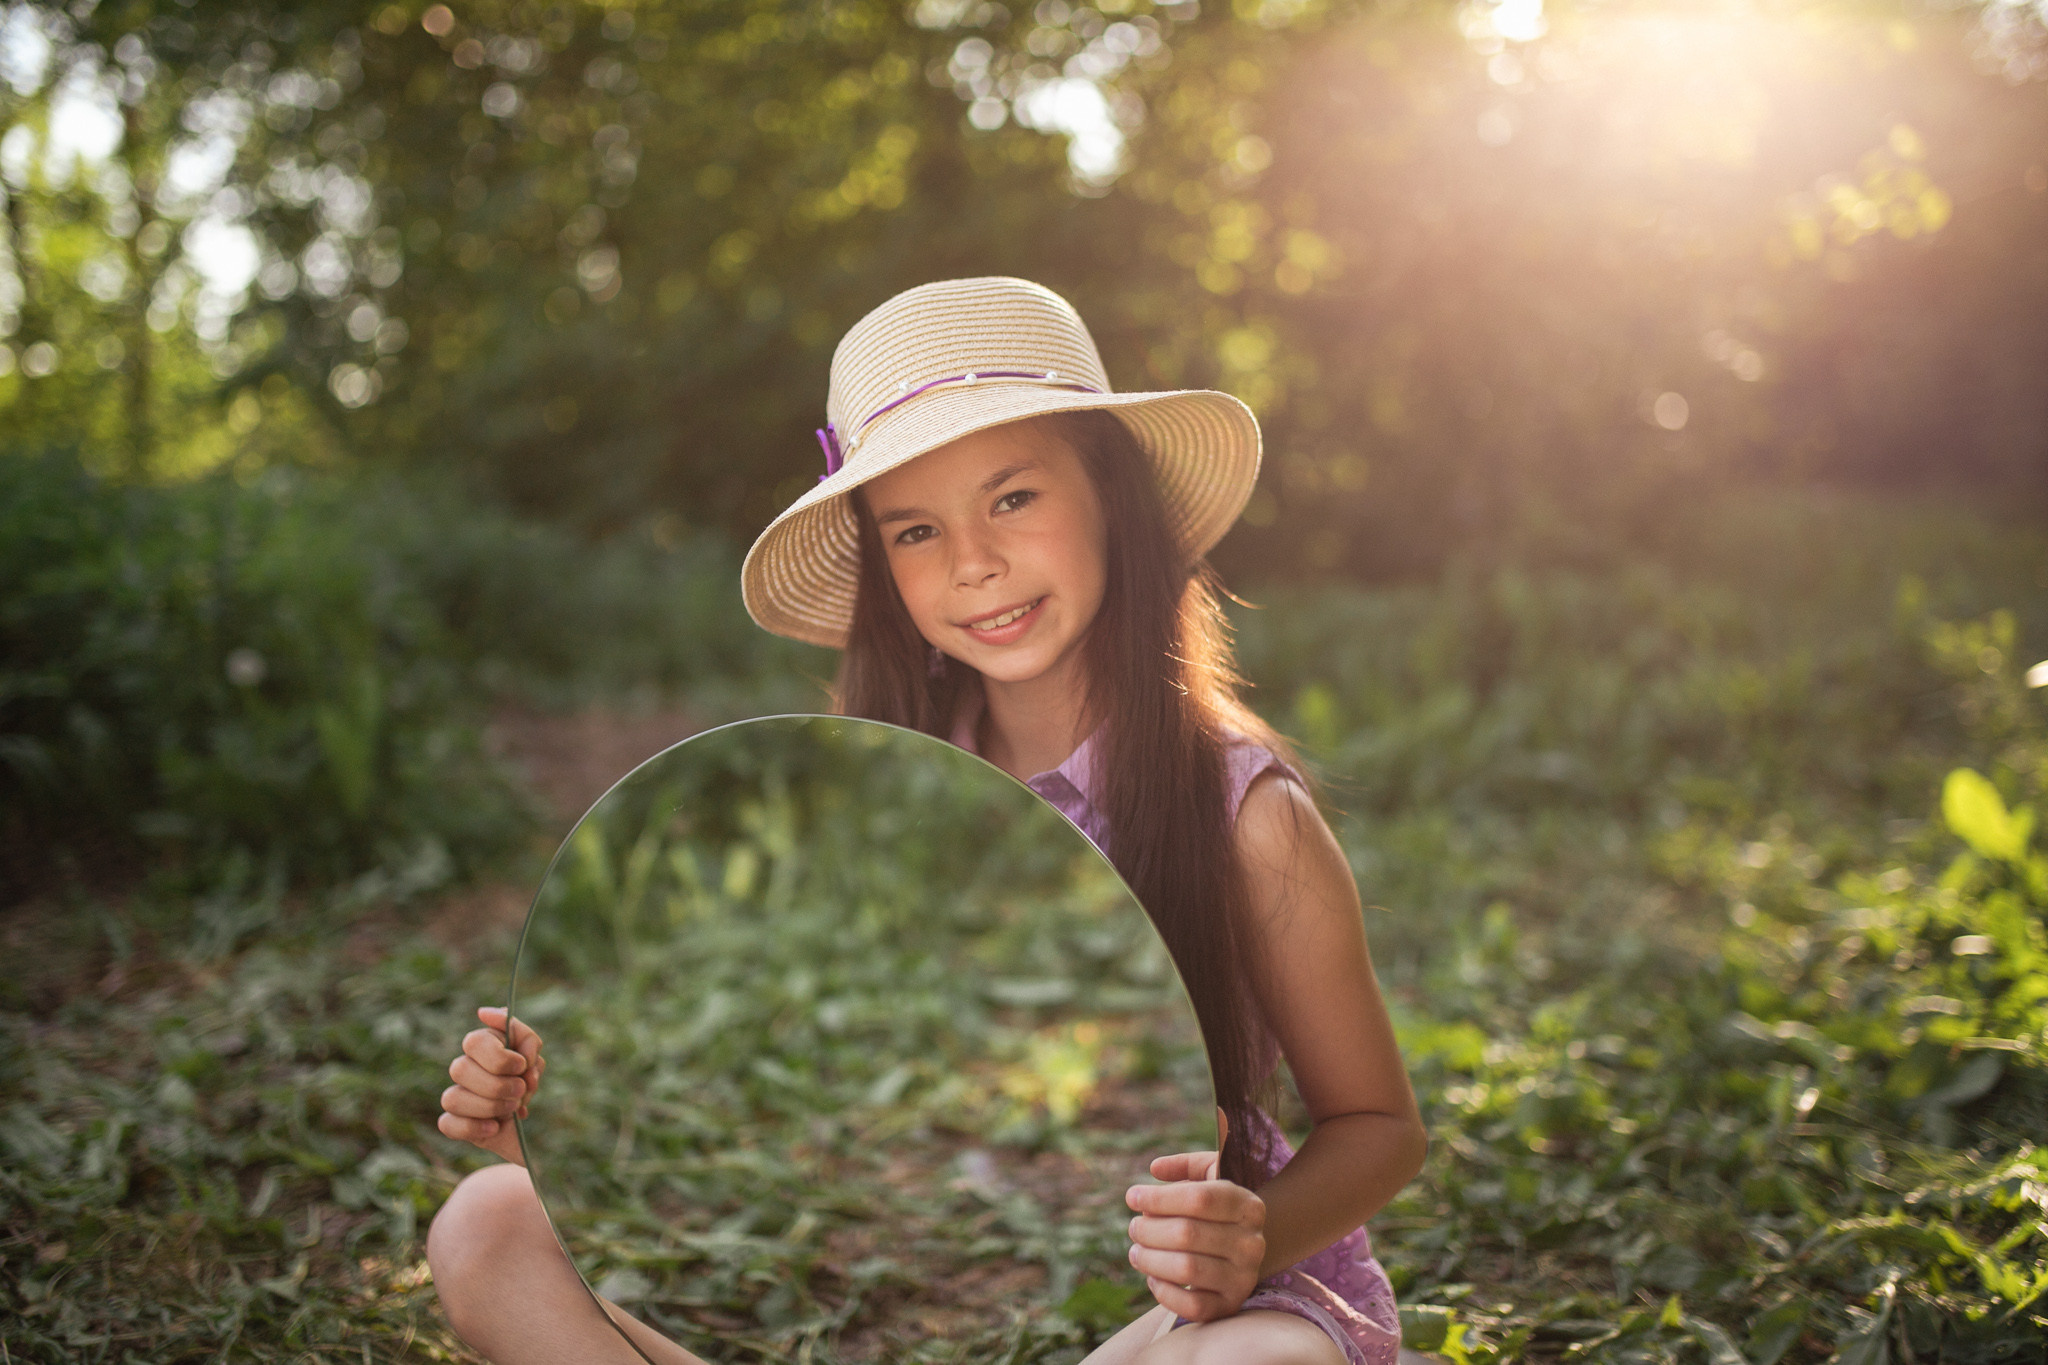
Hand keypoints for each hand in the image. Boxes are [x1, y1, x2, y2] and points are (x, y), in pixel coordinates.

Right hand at [437, 1006, 543, 1165]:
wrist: (529, 1120)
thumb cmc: (527, 1081)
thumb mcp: (534, 1056)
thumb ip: (521, 1036)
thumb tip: (484, 1013)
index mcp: (480, 1046)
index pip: (474, 1042)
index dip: (499, 1057)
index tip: (521, 1065)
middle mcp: (463, 1068)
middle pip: (460, 1069)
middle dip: (498, 1085)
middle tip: (520, 1090)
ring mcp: (456, 1095)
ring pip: (452, 1098)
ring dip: (491, 1106)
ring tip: (512, 1108)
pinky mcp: (453, 1122)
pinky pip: (447, 1123)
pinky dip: (474, 1127)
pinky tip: (494, 1127)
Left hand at [1125, 1131, 1265, 1322]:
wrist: (1243, 1254)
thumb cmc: (1219, 1209)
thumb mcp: (1213, 1176)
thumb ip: (1185, 1165)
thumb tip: (1156, 1168)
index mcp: (1248, 1206)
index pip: (1199, 1198)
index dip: (1159, 1197)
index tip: (1132, 1196)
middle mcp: (1252, 1242)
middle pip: (1187, 1233)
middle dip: (1149, 1229)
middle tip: (1134, 1227)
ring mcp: (1244, 1277)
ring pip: (1186, 1269)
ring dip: (1150, 1259)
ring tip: (1136, 1251)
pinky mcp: (1232, 1305)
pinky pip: (1192, 1305)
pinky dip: (1164, 1291)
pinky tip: (1153, 1277)